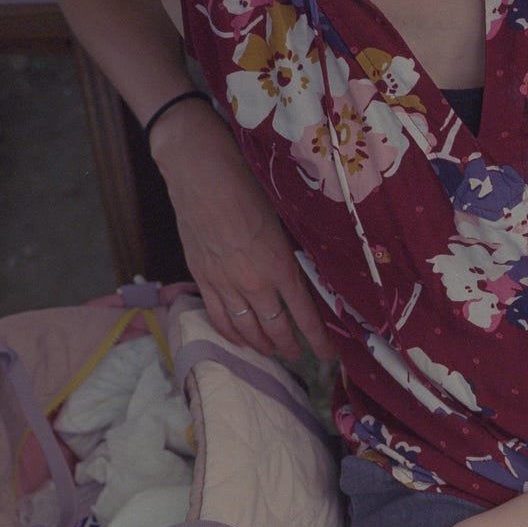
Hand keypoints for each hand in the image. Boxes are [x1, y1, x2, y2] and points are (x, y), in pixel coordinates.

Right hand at [149, 104, 335, 361]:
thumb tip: (307, 278)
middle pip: (274, 329)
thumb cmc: (246, 184)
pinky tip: (238, 340)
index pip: (305, 315)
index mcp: (279, 265)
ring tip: (271, 352)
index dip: (318, 341)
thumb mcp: (281, 220)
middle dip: (289, 347)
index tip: (328, 356)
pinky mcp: (201, 277)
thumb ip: (292, 254)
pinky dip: (230, 333)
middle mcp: (252, 281)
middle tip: (298, 355)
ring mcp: (223, 282)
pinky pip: (217, 317)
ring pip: (245, 329)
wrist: (198, 170)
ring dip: (261, 345)